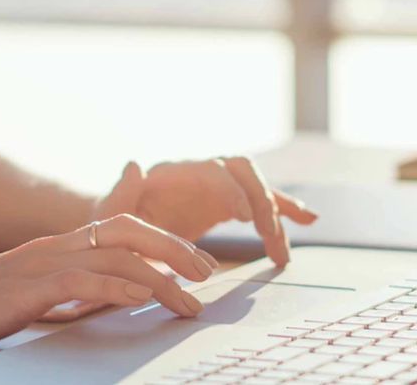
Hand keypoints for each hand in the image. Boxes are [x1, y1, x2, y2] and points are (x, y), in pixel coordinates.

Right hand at [0, 214, 217, 362]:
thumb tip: (110, 303)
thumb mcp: (28, 300)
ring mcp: (39, 264)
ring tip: (191, 301)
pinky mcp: (26, 289)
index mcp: (54, 249)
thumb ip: (67, 296)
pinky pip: (82, 282)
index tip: (195, 267)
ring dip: (161, 278)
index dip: (163, 242)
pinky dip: (118, 289)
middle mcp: (52, 247)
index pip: (120, 230)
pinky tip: (142, 299)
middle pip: (129, 231)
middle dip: (175, 249)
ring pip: (115, 257)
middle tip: (209, 275)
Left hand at [93, 157, 317, 266]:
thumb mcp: (107, 215)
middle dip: (260, 200)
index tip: (244, 217)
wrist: (114, 234)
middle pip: (241, 171)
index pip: (211, 170)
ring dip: (276, 213)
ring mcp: (214, 187)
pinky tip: (309, 220)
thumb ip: (121, 193)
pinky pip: (261, 202)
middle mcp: (198, 172)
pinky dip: (285, 209)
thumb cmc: (108, 227)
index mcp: (171, 173)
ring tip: (282, 251)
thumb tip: (135, 165)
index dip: (230, 190)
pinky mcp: (225, 204)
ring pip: (257, 186)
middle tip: (268, 235)